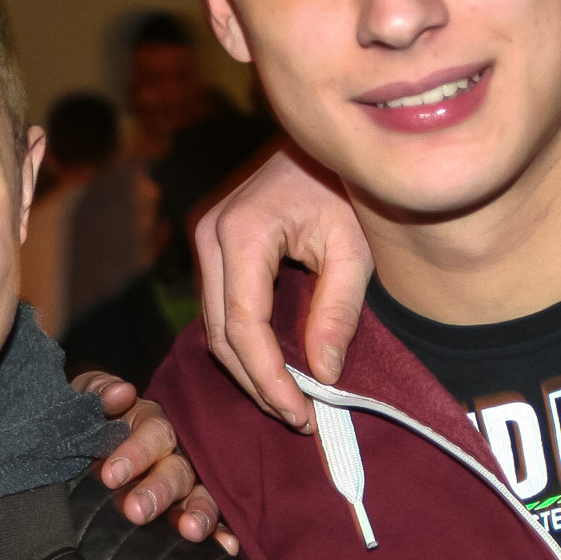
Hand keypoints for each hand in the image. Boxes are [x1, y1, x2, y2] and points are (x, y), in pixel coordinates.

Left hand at [73, 371, 237, 553]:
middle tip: (136, 511)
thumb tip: (122, 393)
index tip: (111, 476)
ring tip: (191, 530)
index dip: (136, 452)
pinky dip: (222, 533)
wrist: (69, 451)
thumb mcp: (82, 401)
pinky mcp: (183, 512)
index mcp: (148, 424)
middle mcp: (172, 455)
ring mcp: (181, 485)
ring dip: (199, 512)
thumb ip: (97, 392)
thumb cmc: (81, 423)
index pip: (153, 433)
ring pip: (200, 495)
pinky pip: (209, 520)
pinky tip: (227, 548)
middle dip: (160, 490)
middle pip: (178, 468)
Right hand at [193, 142, 372, 432]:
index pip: (245, 326)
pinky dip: (247, 343)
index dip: (270, 379)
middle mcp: (209, 235)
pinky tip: (279, 366)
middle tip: (301, 419)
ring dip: (250, 368)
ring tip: (293, 401)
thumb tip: (323, 376)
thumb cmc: (346, 184)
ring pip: (215, 325)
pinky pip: (221, 307)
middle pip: (220, 333)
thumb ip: (338, 311)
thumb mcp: (354, 248)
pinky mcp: (213, 244)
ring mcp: (205, 238)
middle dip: (258, 383)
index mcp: (241, 231)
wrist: (328, 140)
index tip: (304, 415)